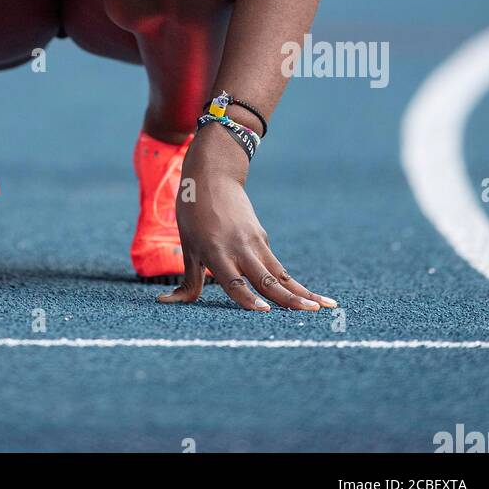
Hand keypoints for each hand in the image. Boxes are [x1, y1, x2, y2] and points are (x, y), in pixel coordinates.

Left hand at [158, 124, 335, 311]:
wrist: (214, 175)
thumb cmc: (193, 212)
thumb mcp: (187, 245)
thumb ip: (187, 280)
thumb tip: (166, 302)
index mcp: (216, 251)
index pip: (234, 281)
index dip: (248, 298)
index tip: (265, 312)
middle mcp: (239, 248)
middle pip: (266, 279)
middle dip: (288, 299)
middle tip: (309, 313)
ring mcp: (254, 243)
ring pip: (280, 274)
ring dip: (302, 292)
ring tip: (323, 307)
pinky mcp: (262, 239)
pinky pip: (278, 267)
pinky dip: (294, 283)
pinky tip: (310, 297)